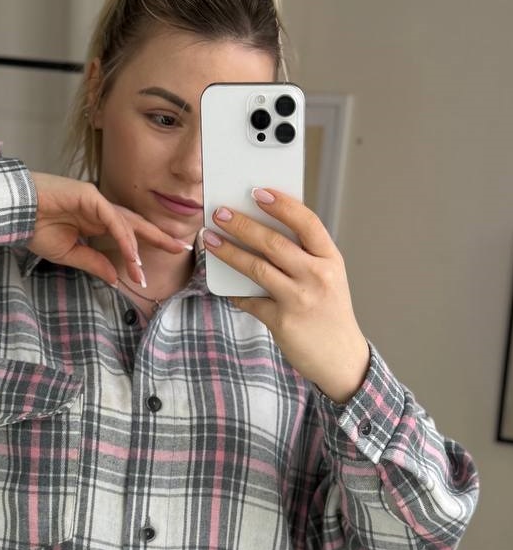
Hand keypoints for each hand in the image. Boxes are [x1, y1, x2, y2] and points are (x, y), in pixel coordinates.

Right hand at [29, 173, 185, 289]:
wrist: (15, 212)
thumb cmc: (35, 228)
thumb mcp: (69, 254)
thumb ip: (94, 263)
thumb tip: (114, 278)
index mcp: (94, 221)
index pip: (126, 234)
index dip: (141, 248)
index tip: (149, 271)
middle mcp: (99, 209)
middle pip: (135, 224)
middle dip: (158, 236)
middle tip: (179, 248)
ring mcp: (96, 201)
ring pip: (126, 224)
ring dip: (136, 248)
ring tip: (142, 271)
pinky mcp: (90, 195)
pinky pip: (113, 219)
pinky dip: (123, 237)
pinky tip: (131, 253)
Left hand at [204, 190, 369, 402]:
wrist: (340, 358)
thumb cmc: (329, 311)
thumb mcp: (327, 278)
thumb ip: (303, 255)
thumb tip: (261, 229)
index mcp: (330, 259)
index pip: (306, 222)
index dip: (282, 204)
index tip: (257, 191)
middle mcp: (317, 276)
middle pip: (274, 242)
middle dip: (242, 224)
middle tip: (219, 213)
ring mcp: (300, 299)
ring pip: (257, 267)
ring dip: (229, 251)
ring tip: (210, 239)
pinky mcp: (282, 321)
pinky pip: (250, 300)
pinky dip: (235, 292)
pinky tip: (224, 286)